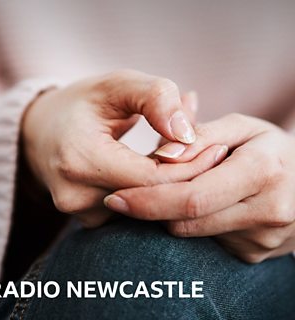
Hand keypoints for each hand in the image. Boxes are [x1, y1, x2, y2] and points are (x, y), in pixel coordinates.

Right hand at [22, 70, 224, 227]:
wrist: (40, 131)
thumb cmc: (81, 103)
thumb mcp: (117, 84)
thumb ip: (156, 98)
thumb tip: (188, 135)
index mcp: (80, 158)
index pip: (153, 178)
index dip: (191, 165)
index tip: (216, 147)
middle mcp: (76, 195)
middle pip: (152, 199)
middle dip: (186, 177)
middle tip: (212, 152)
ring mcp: (79, 213)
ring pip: (145, 209)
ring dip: (169, 184)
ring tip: (183, 155)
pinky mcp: (86, 220)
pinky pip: (132, 211)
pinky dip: (150, 191)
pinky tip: (157, 169)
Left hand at [104, 113, 294, 262]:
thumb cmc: (266, 146)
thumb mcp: (239, 127)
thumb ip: (200, 136)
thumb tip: (163, 156)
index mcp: (262, 171)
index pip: (192, 197)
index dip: (148, 200)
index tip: (114, 198)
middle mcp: (268, 212)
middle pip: (186, 222)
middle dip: (149, 210)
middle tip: (123, 196)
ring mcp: (262, 240)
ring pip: (191, 234)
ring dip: (169, 214)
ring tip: (172, 189)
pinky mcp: (254, 255)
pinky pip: (205, 242)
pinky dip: (190, 223)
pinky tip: (196, 204)